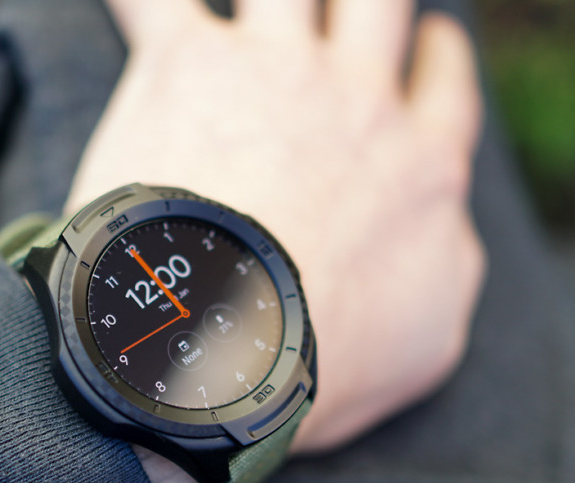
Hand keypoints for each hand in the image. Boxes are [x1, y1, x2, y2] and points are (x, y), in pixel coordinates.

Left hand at [70, 0, 485, 482]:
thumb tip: (447, 232)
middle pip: (377, 4)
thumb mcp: (429, 336)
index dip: (436, 58)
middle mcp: (355, 98)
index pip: (443, 88)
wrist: (240, 341)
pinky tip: (127, 2)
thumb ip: (447, 269)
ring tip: (252, 11)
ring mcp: (272, 70)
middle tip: (347, 6)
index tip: (427, 44)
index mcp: (418, 162)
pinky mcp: (186, 64)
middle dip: (366, 0)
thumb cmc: (328, 354)